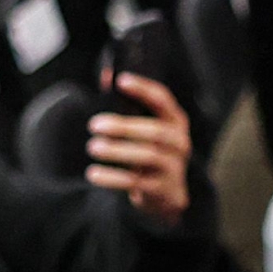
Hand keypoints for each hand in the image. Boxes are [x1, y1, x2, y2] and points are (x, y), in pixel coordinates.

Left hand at [85, 70, 191, 220]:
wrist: (166, 196)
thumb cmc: (149, 153)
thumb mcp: (143, 131)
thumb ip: (128, 106)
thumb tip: (106, 76)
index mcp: (175, 122)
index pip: (163, 100)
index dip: (143, 89)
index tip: (121, 81)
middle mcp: (179, 143)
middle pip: (155, 131)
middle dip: (123, 126)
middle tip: (94, 125)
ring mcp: (173, 168)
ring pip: (147, 156)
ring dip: (117, 151)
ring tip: (93, 147)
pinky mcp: (162, 190)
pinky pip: (136, 182)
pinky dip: (112, 178)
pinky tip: (93, 173)